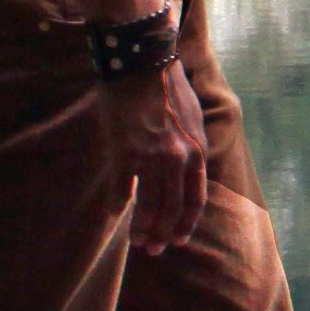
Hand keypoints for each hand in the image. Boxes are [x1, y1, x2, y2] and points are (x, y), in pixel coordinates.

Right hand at [100, 47, 210, 254]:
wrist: (141, 61)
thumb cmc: (165, 86)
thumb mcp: (192, 118)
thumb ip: (191, 146)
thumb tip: (189, 168)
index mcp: (197, 150)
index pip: (195, 198)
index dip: (186, 222)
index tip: (179, 238)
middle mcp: (178, 158)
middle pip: (172, 208)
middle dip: (163, 233)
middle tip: (155, 250)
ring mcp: (151, 157)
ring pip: (148, 206)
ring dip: (141, 228)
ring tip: (136, 242)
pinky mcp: (124, 152)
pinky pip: (119, 188)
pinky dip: (116, 204)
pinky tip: (113, 213)